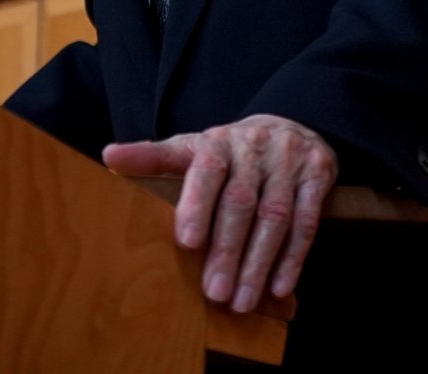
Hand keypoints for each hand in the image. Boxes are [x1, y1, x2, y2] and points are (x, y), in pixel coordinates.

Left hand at [102, 114, 337, 312]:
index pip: (206, 169)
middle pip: (241, 200)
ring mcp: (288, 159)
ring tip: (242, 301)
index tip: (186, 241)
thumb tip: (109, 158)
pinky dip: (293, 257)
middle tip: (214, 293)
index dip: (197, 204)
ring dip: (258, 262)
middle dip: (227, 250)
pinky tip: (279, 287)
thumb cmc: (229, 152)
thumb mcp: (191, 148)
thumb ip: (154, 157)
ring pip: (275, 215)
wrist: (289, 126)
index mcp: (216, 141)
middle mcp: (253, 146)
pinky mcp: (318, 173)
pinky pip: (307, 220)